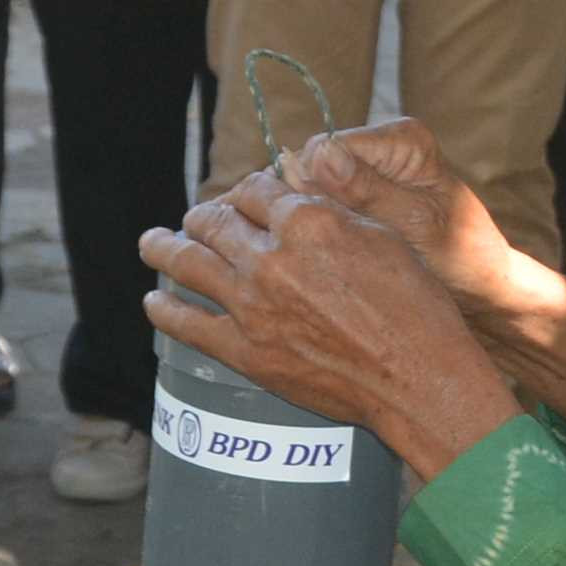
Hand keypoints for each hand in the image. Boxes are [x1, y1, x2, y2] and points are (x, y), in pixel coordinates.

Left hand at [140, 171, 526, 480]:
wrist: (415, 377)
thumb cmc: (413, 307)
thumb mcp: (381, 237)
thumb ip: (333, 212)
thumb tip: (300, 197)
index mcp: (306, 221)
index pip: (253, 189)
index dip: (244, 189)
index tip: (242, 197)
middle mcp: (270, 257)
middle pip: (213, 221)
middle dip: (202, 216)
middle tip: (195, 219)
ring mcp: (251, 305)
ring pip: (187, 263)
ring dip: (162, 248)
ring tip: (150, 243)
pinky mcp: (244, 351)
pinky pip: (186, 325)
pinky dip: (164, 310)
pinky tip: (154, 302)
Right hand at [272, 115, 549, 331]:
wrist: (480, 283)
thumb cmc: (461, 257)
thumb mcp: (416, 228)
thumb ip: (368, 193)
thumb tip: (321, 155)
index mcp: (403, 137)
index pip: (323, 148)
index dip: (314, 190)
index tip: (334, 231)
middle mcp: (383, 142)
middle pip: (310, 164)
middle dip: (314, 205)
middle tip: (340, 247)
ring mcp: (369, 166)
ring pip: (309, 186)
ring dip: (318, 220)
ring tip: (344, 252)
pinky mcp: (360, 190)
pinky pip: (319, 203)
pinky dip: (324, 228)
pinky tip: (342, 252)